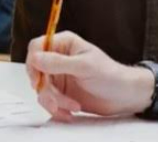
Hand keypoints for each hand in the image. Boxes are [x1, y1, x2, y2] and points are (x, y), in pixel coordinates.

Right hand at [25, 31, 153, 120]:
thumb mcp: (84, 67)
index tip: (38, 78)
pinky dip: (57, 109)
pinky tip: (70, 113)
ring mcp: (58, 76)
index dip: (33, 62)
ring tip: (72, 106)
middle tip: (56, 99)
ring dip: (54, 101)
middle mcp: (58, 59)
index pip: (37, 47)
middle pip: (36, 71)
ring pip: (41, 89)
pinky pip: (48, 101)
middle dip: (46, 88)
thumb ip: (58, 62)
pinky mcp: (61, 92)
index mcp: (64, 44)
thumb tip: (35, 58)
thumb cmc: (110, 76)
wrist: (124, 96)